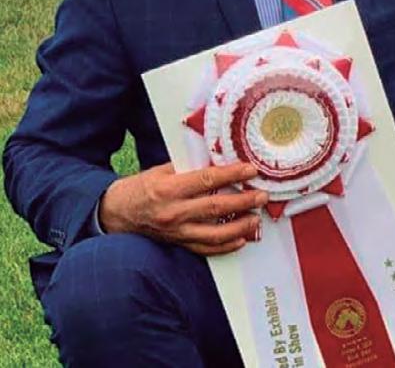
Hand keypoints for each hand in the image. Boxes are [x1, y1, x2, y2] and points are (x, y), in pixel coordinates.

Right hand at [99, 162, 269, 254]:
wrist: (116, 213)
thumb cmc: (141, 188)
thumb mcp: (161, 171)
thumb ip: (189, 168)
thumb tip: (219, 161)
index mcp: (168, 189)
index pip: (207, 180)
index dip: (232, 174)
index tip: (250, 170)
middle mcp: (173, 212)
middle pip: (216, 208)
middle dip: (243, 201)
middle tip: (262, 196)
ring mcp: (177, 232)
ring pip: (215, 234)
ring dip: (240, 227)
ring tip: (256, 219)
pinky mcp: (179, 244)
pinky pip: (206, 249)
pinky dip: (226, 246)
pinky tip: (242, 239)